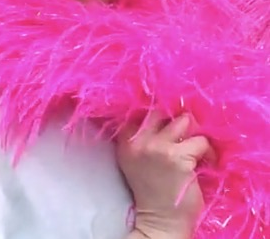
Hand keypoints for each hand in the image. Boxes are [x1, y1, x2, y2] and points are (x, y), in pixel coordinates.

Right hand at [116, 112, 210, 238]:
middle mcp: (139, 141)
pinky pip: (202, 141)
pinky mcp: (179, 158)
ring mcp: (159, 147)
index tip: (169, 125)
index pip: (142, 110)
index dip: (159, 115)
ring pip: (184, 121)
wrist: (160, 222)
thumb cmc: (152, 190)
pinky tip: (206, 163)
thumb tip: (167, 115)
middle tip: (185, 135)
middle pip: (162, 111)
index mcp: (126, 140)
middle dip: (176, 121)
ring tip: (196, 150)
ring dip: (194, 134)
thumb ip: (143, 137)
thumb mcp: (137, 159)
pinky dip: (208, 151)